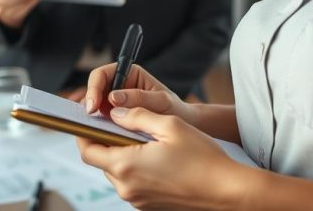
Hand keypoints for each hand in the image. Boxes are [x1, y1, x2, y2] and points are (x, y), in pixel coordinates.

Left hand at [77, 107, 241, 209]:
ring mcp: (138, 200)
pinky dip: (138, 169)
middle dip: (108, 142)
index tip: (91, 120)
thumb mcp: (169, 125)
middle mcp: (127, 188)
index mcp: (126, 166)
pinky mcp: (149, 206)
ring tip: (147, 141)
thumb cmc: (203, 159)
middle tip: (125, 125)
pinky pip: (134, 183)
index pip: (88, 150)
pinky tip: (159, 158)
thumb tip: (116, 112)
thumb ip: (137, 116)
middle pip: (102, 161)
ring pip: (118, 173)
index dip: (85, 133)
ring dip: (125, 155)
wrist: (227, 191)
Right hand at [83, 64, 194, 123]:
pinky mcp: (115, 120)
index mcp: (130, 74)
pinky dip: (99, 128)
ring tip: (92, 129)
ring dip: (92, 117)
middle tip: (89, 119)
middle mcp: (120, 87)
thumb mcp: (162, 102)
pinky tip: (100, 136)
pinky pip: (101, 121)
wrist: (185, 127)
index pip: (102, 75)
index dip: (93, 88)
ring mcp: (116, 104)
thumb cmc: (176, 110)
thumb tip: (113, 98)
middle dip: (89, 103)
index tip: (93, 106)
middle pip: (94, 91)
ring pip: (95, 107)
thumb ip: (139, 98)